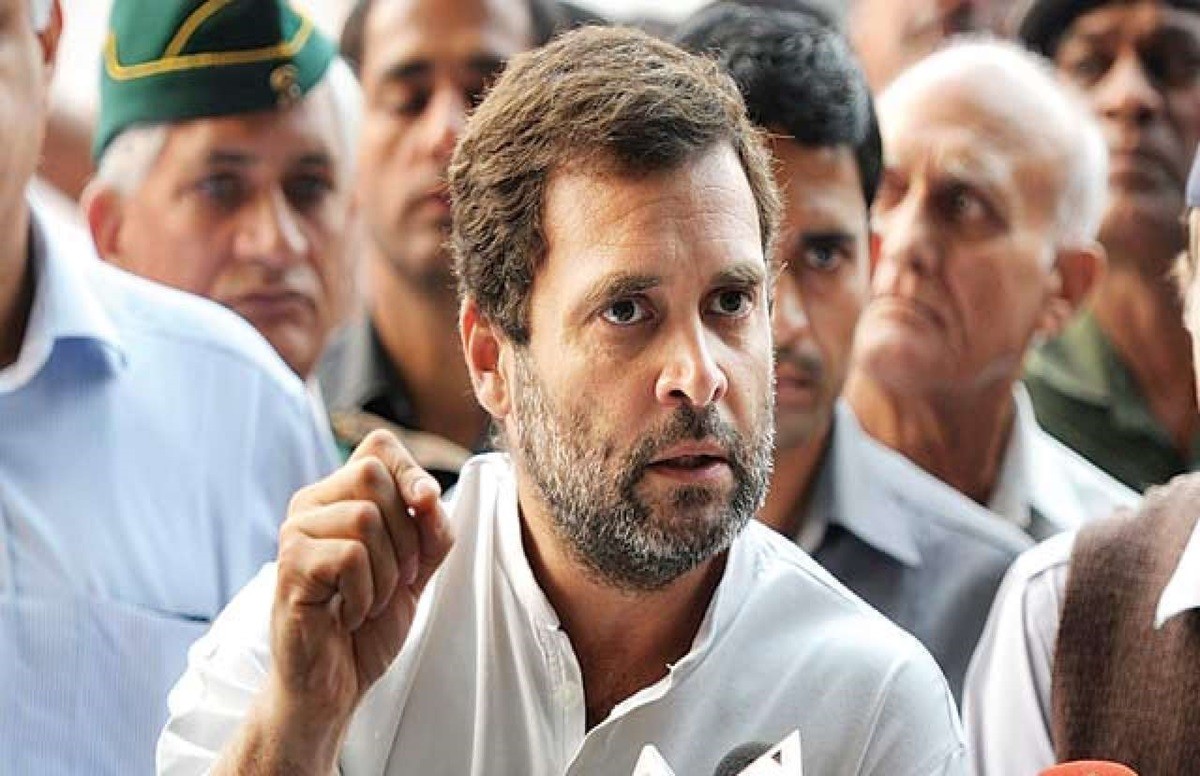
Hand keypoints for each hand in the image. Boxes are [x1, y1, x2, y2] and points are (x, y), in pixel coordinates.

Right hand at [263, 429, 453, 756]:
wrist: (334, 684)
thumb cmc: (369, 625)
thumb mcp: (417, 568)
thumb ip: (430, 528)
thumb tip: (429, 493)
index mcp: (339, 495)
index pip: (378, 445)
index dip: (412, 472)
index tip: (427, 509)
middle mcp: (311, 505)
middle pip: (373, 475)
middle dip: (406, 533)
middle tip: (400, 578)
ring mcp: (296, 533)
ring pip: (365, 516)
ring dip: (388, 571)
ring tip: (371, 601)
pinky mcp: (290, 566)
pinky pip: (349, 556)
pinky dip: (366, 594)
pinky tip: (351, 614)